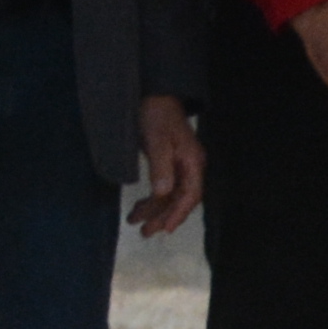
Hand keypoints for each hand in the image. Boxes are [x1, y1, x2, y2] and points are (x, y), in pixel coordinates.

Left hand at [132, 95, 204, 238]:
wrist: (155, 95)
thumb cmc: (157, 116)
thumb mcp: (157, 141)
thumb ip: (161, 168)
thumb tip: (162, 193)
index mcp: (192, 162)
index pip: (190, 194)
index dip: (178, 213)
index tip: (165, 229)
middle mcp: (190, 166)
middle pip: (180, 199)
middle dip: (163, 216)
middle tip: (145, 232)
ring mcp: (180, 165)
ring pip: (170, 195)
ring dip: (155, 210)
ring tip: (135, 222)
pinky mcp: (169, 163)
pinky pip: (163, 187)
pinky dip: (152, 199)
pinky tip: (139, 207)